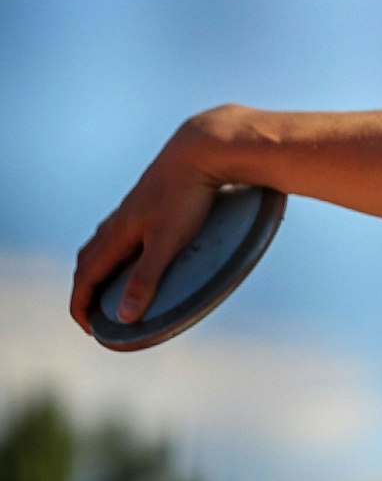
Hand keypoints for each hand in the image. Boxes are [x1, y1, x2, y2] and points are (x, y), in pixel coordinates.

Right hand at [70, 118, 226, 333]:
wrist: (200, 152)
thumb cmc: (185, 197)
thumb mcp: (168, 242)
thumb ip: (146, 278)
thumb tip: (125, 316)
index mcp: (115, 235)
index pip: (85, 277)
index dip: (82, 305)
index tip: (87, 328)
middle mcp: (116, 223)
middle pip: (87, 261)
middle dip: (85, 290)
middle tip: (93, 313)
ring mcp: (130, 211)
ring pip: (102, 244)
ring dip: (97, 268)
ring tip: (107, 286)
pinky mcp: (147, 202)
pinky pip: (119, 232)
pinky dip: (115, 250)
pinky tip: (133, 250)